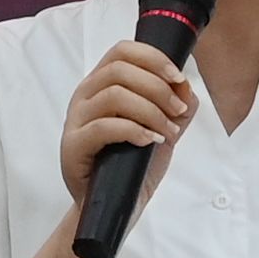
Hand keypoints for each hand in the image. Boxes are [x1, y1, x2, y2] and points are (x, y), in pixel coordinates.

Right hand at [59, 44, 194, 216]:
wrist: (114, 205)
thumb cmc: (132, 165)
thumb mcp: (162, 128)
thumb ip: (177, 104)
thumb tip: (185, 86)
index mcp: (101, 85)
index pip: (122, 52)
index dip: (153, 58)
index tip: (178, 78)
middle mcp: (85, 97)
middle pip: (119, 70)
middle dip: (157, 88)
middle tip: (177, 111)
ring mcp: (76, 121)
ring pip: (114, 95)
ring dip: (150, 110)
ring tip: (167, 132)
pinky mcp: (73, 146)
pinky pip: (104, 127)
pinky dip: (134, 130)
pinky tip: (150, 141)